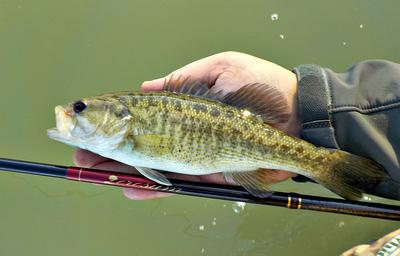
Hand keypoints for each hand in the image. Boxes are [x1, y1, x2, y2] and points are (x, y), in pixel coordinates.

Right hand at [73, 51, 299, 199]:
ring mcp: (198, 155)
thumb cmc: (260, 84)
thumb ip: (182, 79)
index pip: (141, 119)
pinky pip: (180, 183)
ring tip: (97, 174)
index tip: (90, 130)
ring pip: (155, 168)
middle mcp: (187, 134)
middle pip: (142, 147)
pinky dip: (156, 187)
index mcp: (185, 108)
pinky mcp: (214, 174)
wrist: (297, 114)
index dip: (114, 125)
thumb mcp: (219, 68)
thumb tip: (147, 84)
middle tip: (82, 157)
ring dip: (124, 173)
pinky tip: (131, 187)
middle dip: (110, 154)